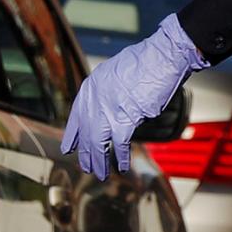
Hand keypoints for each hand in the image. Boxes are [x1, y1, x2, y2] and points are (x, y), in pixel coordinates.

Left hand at [61, 14, 205, 179]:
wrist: (163, 57)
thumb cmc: (147, 61)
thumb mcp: (116, 72)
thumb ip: (108, 91)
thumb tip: (110, 105)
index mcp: (90, 87)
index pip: (76, 117)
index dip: (72, 136)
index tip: (69, 148)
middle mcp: (94, 100)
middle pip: (86, 134)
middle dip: (86, 154)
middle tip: (87, 167)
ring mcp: (108, 110)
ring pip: (97, 143)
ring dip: (99, 161)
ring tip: (100, 174)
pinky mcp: (126, 118)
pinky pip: (119, 144)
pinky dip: (121, 157)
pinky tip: (121, 166)